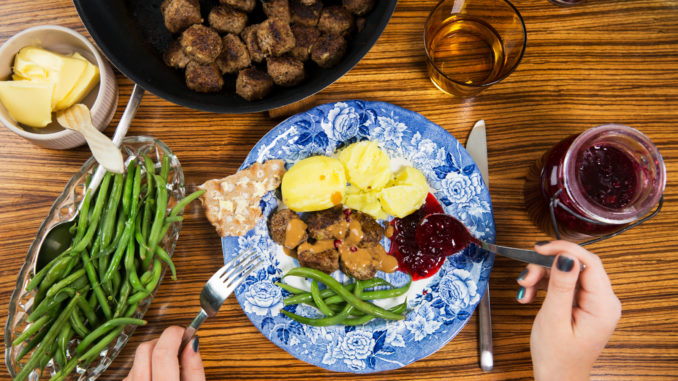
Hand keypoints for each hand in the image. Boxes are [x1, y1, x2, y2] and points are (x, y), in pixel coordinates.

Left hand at [125, 326, 204, 380]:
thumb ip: (195, 368)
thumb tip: (192, 341)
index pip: (163, 354)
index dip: (174, 335)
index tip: (183, 331)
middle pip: (145, 350)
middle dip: (162, 341)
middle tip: (176, 344)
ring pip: (137, 357)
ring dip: (153, 352)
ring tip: (167, 363)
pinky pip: (131, 367)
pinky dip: (144, 364)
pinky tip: (155, 373)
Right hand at [516, 241, 620, 380]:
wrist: (556, 378)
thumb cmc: (557, 357)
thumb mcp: (554, 319)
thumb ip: (560, 286)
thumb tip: (566, 256)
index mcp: (604, 306)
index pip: (589, 263)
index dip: (564, 250)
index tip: (539, 249)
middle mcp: (603, 301)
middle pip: (576, 265)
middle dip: (547, 266)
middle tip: (526, 277)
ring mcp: (593, 302)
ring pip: (566, 272)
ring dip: (542, 276)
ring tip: (524, 289)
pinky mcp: (582, 304)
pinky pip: (563, 283)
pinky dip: (544, 285)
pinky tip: (529, 294)